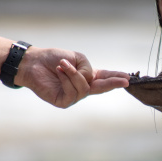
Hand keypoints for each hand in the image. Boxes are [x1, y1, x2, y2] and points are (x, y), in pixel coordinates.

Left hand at [14, 46, 128, 107]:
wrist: (33, 63)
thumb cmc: (53, 59)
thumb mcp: (77, 58)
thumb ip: (87, 69)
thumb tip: (88, 81)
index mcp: (86, 76)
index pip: (104, 78)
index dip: (116, 78)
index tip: (128, 78)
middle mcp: (82, 88)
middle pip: (102, 88)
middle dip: (113, 84)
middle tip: (125, 81)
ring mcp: (73, 96)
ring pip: (83, 88)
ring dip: (73, 74)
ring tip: (62, 64)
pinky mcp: (63, 102)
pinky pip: (72, 92)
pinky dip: (66, 79)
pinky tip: (59, 72)